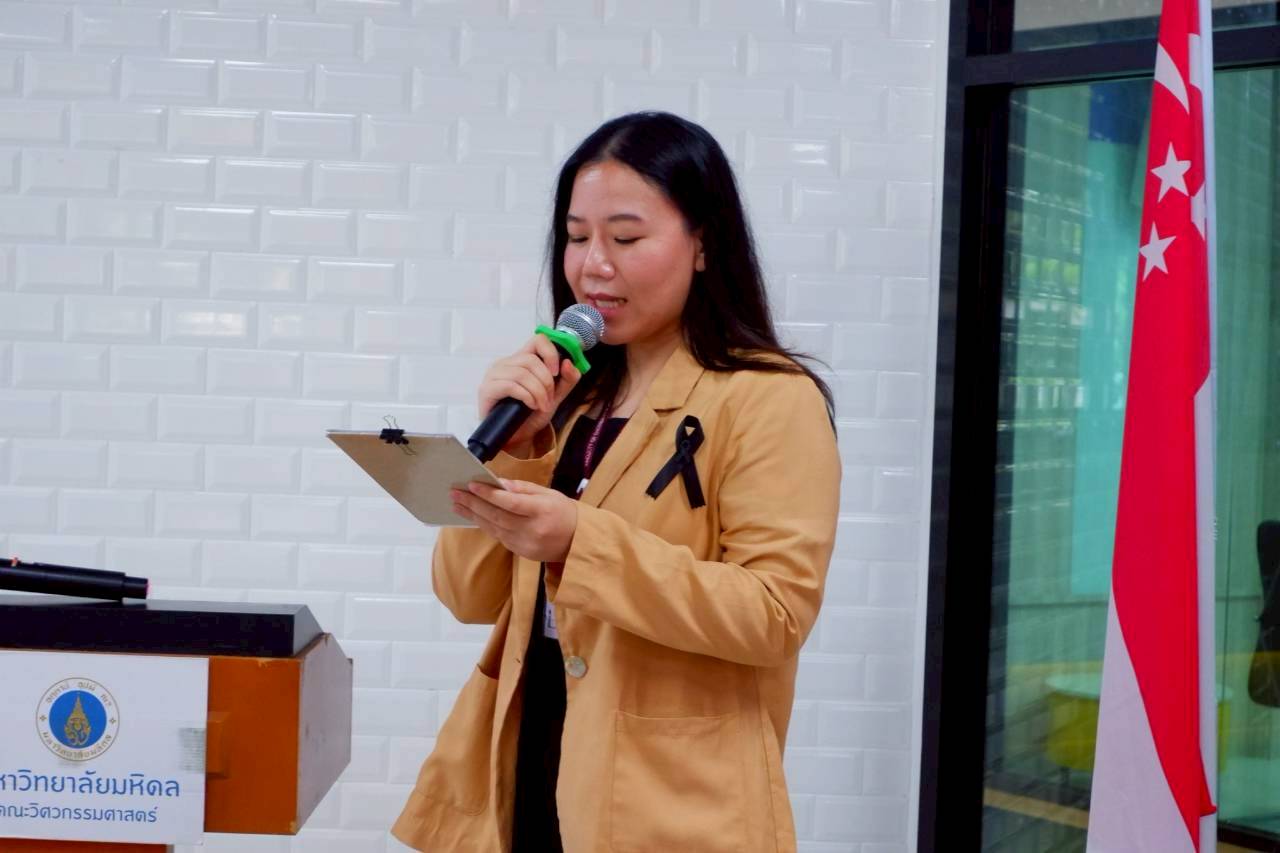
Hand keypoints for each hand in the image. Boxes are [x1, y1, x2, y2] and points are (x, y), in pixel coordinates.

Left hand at [451, 479, 578, 562]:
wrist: (578, 542)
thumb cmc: (563, 512)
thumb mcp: (549, 494)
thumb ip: (523, 488)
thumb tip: (499, 483)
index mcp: (542, 511)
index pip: (511, 502)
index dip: (490, 494)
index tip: (472, 485)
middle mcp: (532, 529)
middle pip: (497, 516)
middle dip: (473, 503)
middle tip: (455, 493)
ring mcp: (525, 544)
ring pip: (494, 528)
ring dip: (473, 515)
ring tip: (457, 504)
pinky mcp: (520, 552)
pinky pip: (498, 536)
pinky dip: (484, 525)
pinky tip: (473, 516)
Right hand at [477, 335, 581, 455]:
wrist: (516, 437)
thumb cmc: (531, 414)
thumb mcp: (555, 396)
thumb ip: (567, 380)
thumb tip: (568, 362)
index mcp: (521, 359)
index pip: (537, 340)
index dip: (550, 353)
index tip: (556, 372)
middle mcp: (506, 363)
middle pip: (531, 359)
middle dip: (546, 382)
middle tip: (549, 399)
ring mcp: (494, 375)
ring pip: (522, 373)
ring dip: (538, 392)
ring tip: (541, 405)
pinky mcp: (487, 389)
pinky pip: (511, 385)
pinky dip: (527, 396)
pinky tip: (531, 406)